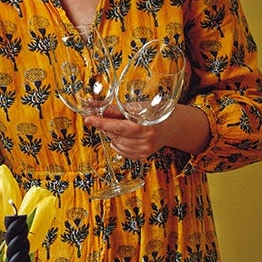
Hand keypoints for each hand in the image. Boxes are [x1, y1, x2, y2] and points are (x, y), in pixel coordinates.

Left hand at [85, 103, 211, 157]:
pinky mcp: (142, 156)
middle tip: (112, 117)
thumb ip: (114, 108)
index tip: (89, 118)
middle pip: (115, 135)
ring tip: (125, 126)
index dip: (101, 122)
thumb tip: (94, 106)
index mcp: (145, 125)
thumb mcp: (136, 106)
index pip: (117, 126)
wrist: (172, 125)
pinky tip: (127, 135)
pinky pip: (121, 151)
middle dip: (108, 126)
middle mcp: (146, 140)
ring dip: (114, 134)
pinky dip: (119, 142)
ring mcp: (144, 150)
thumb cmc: (154, 112)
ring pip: (116, 143)